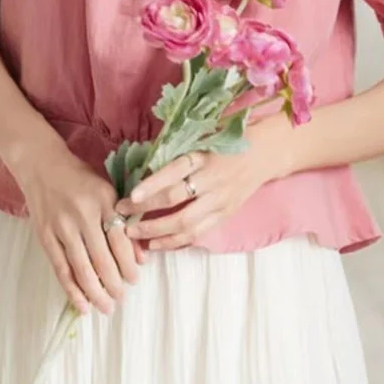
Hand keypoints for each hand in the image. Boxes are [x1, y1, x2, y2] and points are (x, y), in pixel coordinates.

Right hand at [9, 137, 143, 314]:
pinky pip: (61, 269)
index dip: (128, 264)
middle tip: (121, 298)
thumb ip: (123, 220)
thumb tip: (140, 256)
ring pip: (82, 268)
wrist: (42, 166)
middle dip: (114, 284)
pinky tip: (82, 304)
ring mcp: (62, 227)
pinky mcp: (45, 236)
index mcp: (103, 200)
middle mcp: (83, 214)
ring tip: (106, 307)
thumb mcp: (107, 191)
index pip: (119, 239)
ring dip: (96, 293)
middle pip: (102, 258)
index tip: (135, 279)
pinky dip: (72, 290)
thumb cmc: (80, 178)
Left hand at [115, 145, 272, 250]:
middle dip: (146, 211)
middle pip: (175, 201)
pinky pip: (197, 234)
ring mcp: (219, 201)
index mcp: (202, 157)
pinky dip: (175, 242)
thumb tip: (140, 165)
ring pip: (186, 223)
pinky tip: (156, 244)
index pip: (173, 173)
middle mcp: (211, 180)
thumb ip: (175, 153)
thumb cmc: (224, 142)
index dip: (151, 186)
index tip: (129, 196)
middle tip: (121, 216)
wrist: (261, 154)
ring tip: (134, 235)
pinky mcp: (224, 215)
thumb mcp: (200, 139)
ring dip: (157, 231)